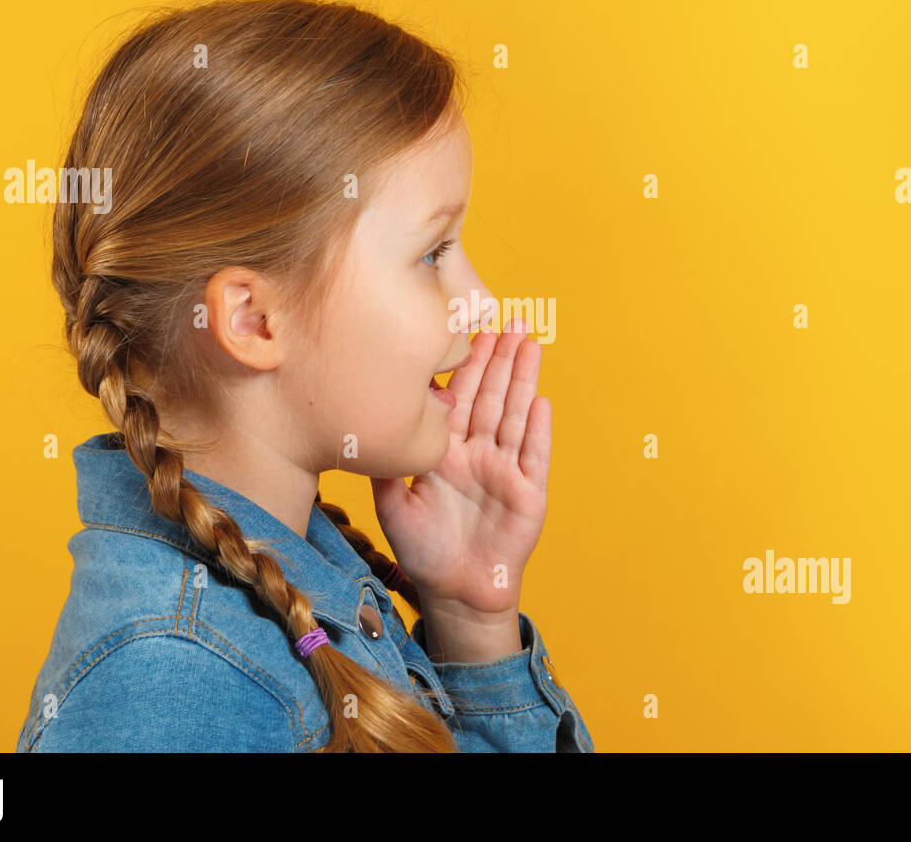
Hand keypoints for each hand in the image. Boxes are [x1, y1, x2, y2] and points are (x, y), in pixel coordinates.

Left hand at [369, 317, 550, 617]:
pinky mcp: (528, 493)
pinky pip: (534, 456)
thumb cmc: (423, 550)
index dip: (466, 363)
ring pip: (516, 415)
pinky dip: (538, 430)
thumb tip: (368, 421)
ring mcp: (505, 470)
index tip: (468, 326)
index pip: (459, 396)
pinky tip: (542, 402)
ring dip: (524, 379)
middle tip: (511, 319)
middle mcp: (478, 452)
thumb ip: (386, 464)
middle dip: (501, 357)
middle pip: (493, 395)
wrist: (455, 592)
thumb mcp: (392, 503)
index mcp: (448, 449)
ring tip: (532, 343)